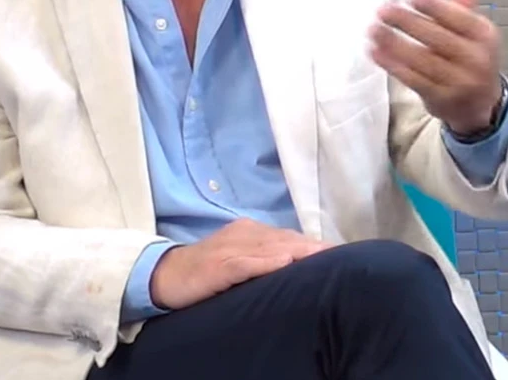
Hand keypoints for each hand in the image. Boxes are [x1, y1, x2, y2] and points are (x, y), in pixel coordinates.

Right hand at [149, 219, 330, 310]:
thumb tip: (295, 264)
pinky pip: (246, 263)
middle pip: (286, 240)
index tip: (341, 253)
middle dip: (314, 248)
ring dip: (298, 252)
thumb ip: (264, 257)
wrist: (165, 275)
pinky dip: (265, 262)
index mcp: (251, 232)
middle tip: (342, 255)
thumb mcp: (238, 259)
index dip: (314, 246)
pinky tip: (283, 263)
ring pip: (271, 248)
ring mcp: (231, 249)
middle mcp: (244, 234)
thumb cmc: (205, 269)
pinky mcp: (219, 266)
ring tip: (323, 256)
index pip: (290, 237)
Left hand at [369, 0, 503, 136]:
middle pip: (438, 38)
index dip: (435, 7)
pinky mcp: (441, 99)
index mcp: (484, 36)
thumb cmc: (471, 60)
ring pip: (423, 60)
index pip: (459, 18)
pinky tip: (377, 53)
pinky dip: (393, 66)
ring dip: (395, 44)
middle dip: (408, 23)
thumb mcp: (474, 35)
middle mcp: (476, 60)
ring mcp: (459, 82)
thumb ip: (463, 11)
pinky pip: (413, 80)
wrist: (481, 104)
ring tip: (374, 30)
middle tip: (384, 10)